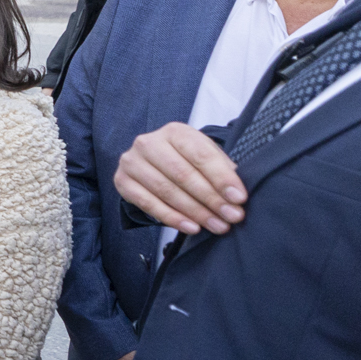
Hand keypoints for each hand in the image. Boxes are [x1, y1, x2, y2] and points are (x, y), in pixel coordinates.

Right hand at [115, 121, 246, 235]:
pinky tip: (192, 227)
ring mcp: (132, 162)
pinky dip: (172, 218)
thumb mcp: (205, 155)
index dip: (221, 178)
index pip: (201, 155)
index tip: (239, 198)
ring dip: (195, 212)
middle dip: (211, 199)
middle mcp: (149, 143)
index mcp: (175, 132)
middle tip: (231, 217)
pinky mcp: (122, 181)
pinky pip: (148, 204)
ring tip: (217, 226)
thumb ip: (221, 169)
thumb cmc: (186, 160)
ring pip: (166, 191)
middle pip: (183, 174)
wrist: (153, 162)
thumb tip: (235, 194)